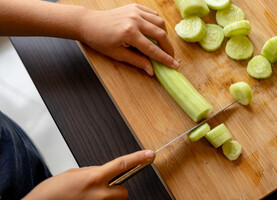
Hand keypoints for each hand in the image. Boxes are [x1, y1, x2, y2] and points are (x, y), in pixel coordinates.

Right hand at [23, 150, 154, 199]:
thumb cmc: (51, 192)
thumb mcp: (74, 173)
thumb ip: (92, 172)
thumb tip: (103, 174)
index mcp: (94, 178)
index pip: (123, 164)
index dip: (139, 158)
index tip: (150, 155)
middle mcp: (99, 194)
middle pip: (123, 191)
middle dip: (117, 188)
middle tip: (103, 188)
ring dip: (107, 198)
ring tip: (89, 196)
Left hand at [79, 4, 178, 74]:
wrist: (89, 23)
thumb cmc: (100, 41)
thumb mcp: (117, 54)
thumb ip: (137, 61)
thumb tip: (152, 71)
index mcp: (129, 34)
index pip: (152, 49)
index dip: (165, 59)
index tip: (174, 65)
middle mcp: (135, 20)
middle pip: (160, 34)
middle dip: (168, 47)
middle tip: (171, 56)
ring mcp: (135, 11)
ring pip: (159, 22)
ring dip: (164, 34)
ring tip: (163, 44)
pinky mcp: (135, 6)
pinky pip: (153, 14)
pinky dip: (157, 23)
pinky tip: (156, 31)